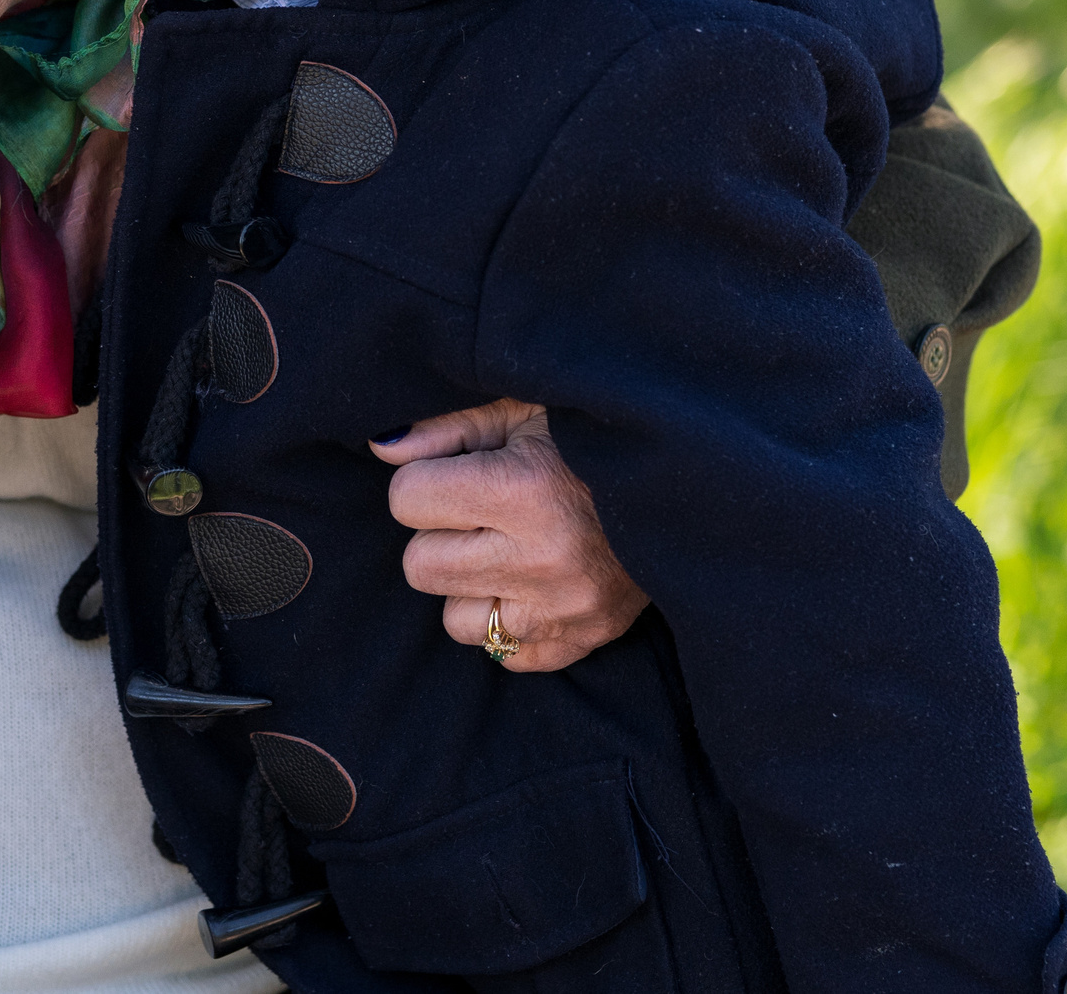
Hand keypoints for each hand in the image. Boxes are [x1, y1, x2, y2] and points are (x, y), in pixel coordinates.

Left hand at [372, 398, 647, 672]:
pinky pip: (505, 654)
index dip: (424, 481)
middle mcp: (542, 559)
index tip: (458, 471)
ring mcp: (565, 610)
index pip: (406, 501)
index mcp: (524, 490)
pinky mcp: (585, 641)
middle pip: (419, 567)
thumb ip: (445, 429)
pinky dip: (509, 620)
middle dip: (440, 535)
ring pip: (455, 621)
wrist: (686, 482)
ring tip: (508, 547)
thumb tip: (380, 448)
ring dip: (470, 584)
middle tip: (482, 511)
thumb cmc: (590, 437)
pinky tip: (531, 580)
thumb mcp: (519, 411)